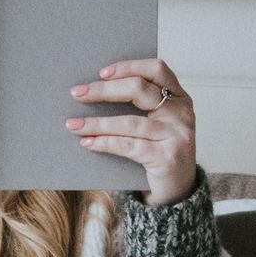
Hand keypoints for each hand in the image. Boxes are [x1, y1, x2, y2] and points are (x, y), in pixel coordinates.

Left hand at [65, 58, 196, 206]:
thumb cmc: (160, 150)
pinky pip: (128, 146)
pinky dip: (104, 142)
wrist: (178, 189)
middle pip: (139, 90)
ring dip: (96, 122)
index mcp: (179, 97)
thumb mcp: (156, 123)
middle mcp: (181, 113)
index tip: (101, 73)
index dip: (128, 67)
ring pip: (129, 122)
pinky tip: (88, 142)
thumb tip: (92, 91)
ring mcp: (176, 136)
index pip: (156, 69)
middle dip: (104, 90)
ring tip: (73, 124)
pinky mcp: (166, 158)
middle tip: (77, 94)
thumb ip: (138, 106)